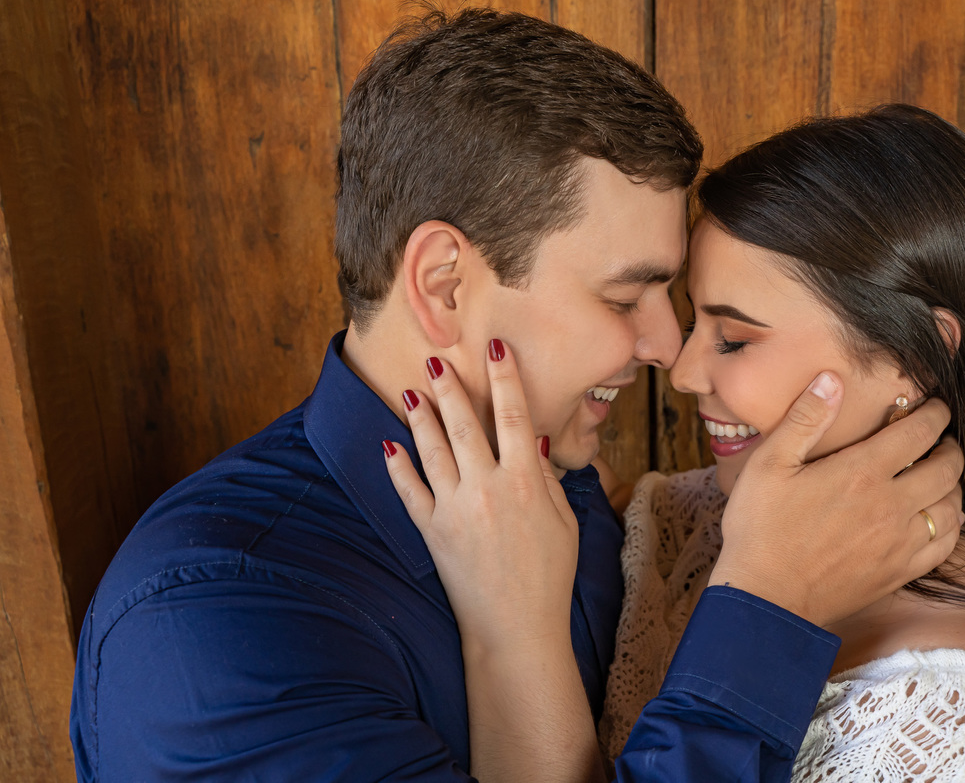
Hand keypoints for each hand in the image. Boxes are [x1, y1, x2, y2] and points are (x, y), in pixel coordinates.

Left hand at [382, 341, 602, 782]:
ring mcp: (455, 507)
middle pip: (464, 423)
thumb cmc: (549, 576)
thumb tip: (534, 441)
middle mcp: (487, 486)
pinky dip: (397, 466)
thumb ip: (547, 478)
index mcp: (525, 480)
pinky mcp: (431, 531)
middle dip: (450, 386)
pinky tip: (389, 444)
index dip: (505, 376)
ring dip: (420, 416)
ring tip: (411, 390)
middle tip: (437, 360)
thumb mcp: (564, 522)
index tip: (496, 347)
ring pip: (431, 448)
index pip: (514, 414)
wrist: (516, 627)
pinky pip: (408, 490)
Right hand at [711, 371, 964, 626]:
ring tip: (940, 476)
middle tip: (939, 439)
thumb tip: (832, 380)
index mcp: (861, 472)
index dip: (936, 414)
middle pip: (947, 467)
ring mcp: (900, 543)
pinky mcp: (899, 572)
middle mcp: (891, 505)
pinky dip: (951, 525)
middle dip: (949, 446)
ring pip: (953, 507)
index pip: (920, 432)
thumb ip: (805, 419)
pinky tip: (938, 519)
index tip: (936, 407)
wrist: (766, 600)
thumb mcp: (769, 464)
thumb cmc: (760, 529)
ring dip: (953, 485)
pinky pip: (945, 545)